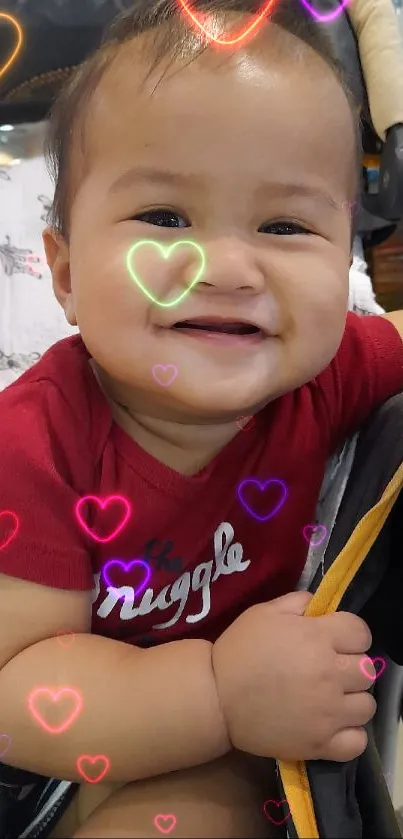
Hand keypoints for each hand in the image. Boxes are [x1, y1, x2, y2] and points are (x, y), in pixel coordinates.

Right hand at [212, 591, 375, 761]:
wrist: (215, 696)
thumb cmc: (239, 650)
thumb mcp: (264, 612)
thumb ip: (298, 603)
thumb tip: (320, 606)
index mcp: (317, 637)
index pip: (361, 632)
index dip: (349, 634)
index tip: (335, 640)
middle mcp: (329, 673)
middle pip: (367, 669)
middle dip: (351, 665)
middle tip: (329, 669)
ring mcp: (327, 712)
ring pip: (367, 705)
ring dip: (352, 699)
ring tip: (331, 698)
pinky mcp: (319, 743)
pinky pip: (357, 742)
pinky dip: (350, 734)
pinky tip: (333, 725)